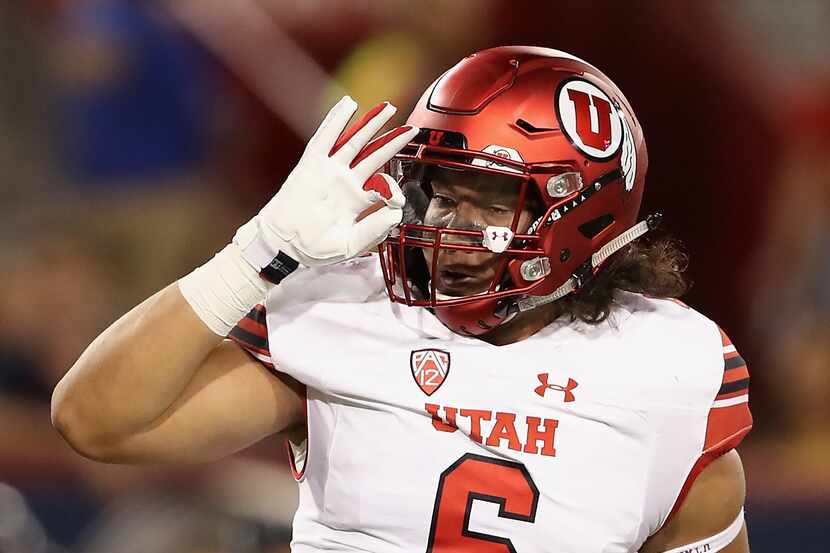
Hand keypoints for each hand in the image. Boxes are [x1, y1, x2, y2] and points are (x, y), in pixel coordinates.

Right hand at [234, 97, 417, 275]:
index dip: (393, 191)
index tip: (397, 201)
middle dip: (393, 141)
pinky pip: (326, 138)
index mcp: (357, 201)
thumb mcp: (351, 244)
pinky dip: (336, 121)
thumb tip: (395, 212)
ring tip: (387, 108)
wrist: (284, 245)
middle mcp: (346, 182)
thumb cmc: (314, 248)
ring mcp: (329, 171)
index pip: (383, 187)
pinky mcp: (311, 165)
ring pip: (355, 142)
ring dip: (371, 124)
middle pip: (375, 155)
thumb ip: (374, 230)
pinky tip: (348, 104)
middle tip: (412, 129)